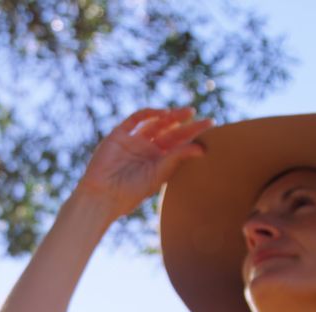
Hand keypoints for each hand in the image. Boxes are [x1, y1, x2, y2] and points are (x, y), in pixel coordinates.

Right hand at [74, 106, 214, 219]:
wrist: (104, 195)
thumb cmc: (132, 192)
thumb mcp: (159, 174)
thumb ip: (177, 158)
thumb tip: (201, 148)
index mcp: (158, 161)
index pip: (179, 143)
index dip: (194, 134)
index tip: (211, 126)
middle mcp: (147, 150)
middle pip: (170, 131)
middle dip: (186, 123)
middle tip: (203, 118)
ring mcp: (133, 141)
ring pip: (155, 123)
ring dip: (170, 116)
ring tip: (187, 112)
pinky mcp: (119, 136)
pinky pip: (135, 120)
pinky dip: (148, 113)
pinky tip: (163, 113)